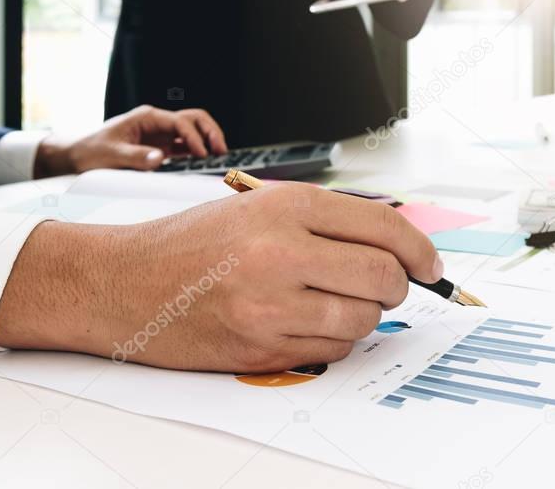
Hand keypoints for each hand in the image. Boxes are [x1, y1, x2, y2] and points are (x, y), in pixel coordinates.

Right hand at [0, 183, 442, 372]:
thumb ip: (324, 221)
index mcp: (285, 204)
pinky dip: (335, 340)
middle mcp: (281, 251)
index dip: (420, 250)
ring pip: (364, 318)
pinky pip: (333, 350)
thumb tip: (395, 244)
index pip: (385, 226)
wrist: (124, 282)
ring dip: (364, 314)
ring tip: (335, 302)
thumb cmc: (189, 243)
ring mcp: (271, 303)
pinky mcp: (260, 346)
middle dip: (396, 285)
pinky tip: (309, 323)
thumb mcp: (257, 207)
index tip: (430, 265)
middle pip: (384, 276)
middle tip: (384, 285)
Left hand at [33, 104, 227, 177]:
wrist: (78, 155)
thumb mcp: (111, 155)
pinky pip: (186, 145)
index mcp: (147, 117)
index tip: (202, 154)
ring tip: (220, 154)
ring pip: (194, 129)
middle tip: (222, 150)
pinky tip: (206, 161)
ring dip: (208, 139)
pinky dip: (199, 151)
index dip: (194, 137)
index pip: (180, 121)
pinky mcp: (161, 146)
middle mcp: (157, 123)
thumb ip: (136, 157)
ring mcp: (161, 134)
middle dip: (210, 131)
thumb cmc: (91, 151)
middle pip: (194, 118)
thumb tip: (160, 159)